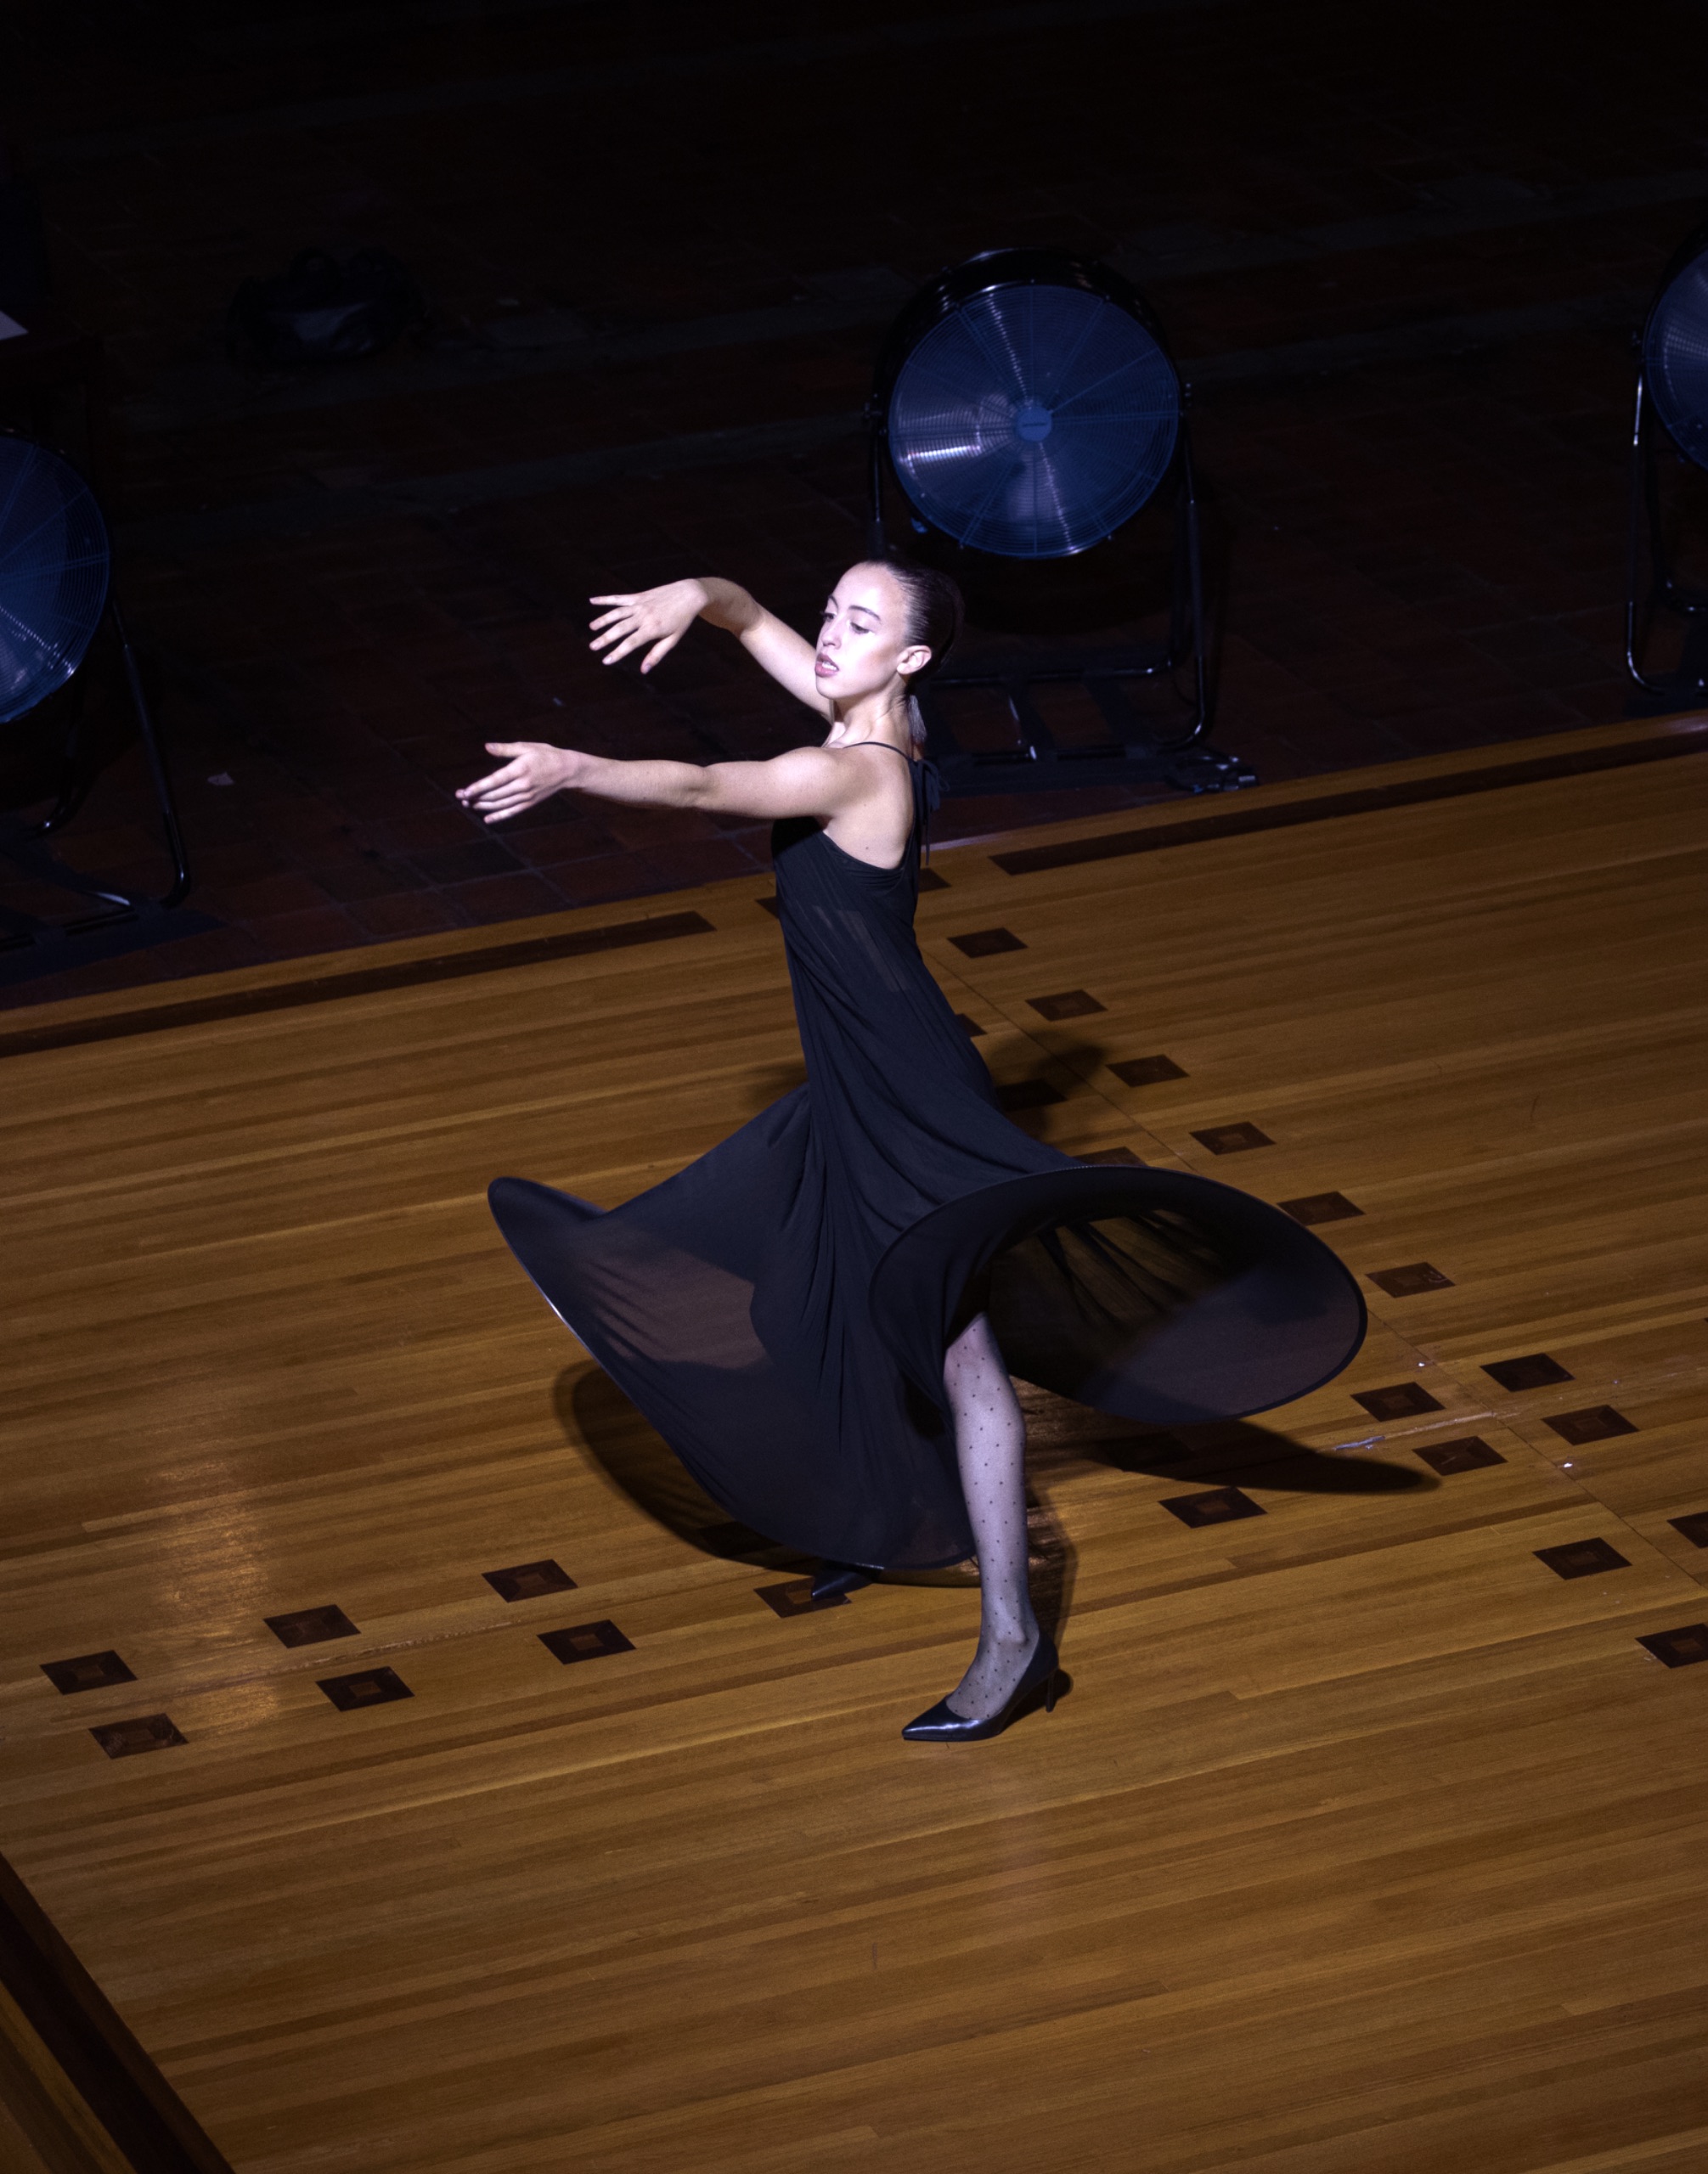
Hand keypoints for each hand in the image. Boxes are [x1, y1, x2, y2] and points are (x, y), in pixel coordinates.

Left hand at [456, 741, 577, 823]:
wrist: (567, 770)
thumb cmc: (545, 754)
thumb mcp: (526, 747)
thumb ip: (505, 749)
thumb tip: (486, 747)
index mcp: (520, 769)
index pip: (495, 781)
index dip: (478, 788)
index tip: (465, 791)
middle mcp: (523, 785)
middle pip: (495, 795)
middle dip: (475, 797)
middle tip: (459, 797)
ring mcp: (526, 796)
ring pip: (501, 805)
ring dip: (483, 806)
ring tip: (468, 805)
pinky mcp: (530, 803)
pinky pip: (512, 812)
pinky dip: (499, 816)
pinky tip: (487, 819)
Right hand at [588, 579, 706, 672]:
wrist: (689, 594)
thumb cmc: (682, 619)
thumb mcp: (673, 639)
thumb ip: (657, 654)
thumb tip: (644, 670)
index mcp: (652, 629)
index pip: (630, 643)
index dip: (617, 653)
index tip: (606, 661)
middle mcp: (643, 616)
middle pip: (620, 628)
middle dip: (605, 638)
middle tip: (592, 647)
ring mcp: (639, 605)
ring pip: (616, 613)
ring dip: (602, 620)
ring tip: (591, 628)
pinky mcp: (638, 596)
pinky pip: (619, 598)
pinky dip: (605, 599)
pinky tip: (592, 600)